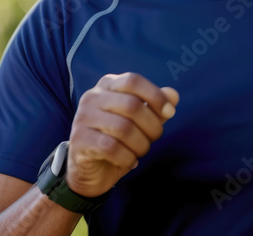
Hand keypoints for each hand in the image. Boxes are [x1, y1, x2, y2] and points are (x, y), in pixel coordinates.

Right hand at [65, 73, 179, 196]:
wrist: (90, 170)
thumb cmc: (118, 140)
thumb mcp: (140, 122)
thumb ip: (154, 107)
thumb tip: (173, 95)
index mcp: (107, 86)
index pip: (133, 81)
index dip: (155, 96)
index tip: (169, 112)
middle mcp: (91, 97)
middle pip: (132, 105)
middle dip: (152, 126)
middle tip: (152, 139)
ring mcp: (83, 118)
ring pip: (123, 128)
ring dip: (140, 145)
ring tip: (139, 152)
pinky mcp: (79, 140)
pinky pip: (111, 148)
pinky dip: (127, 158)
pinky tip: (128, 161)